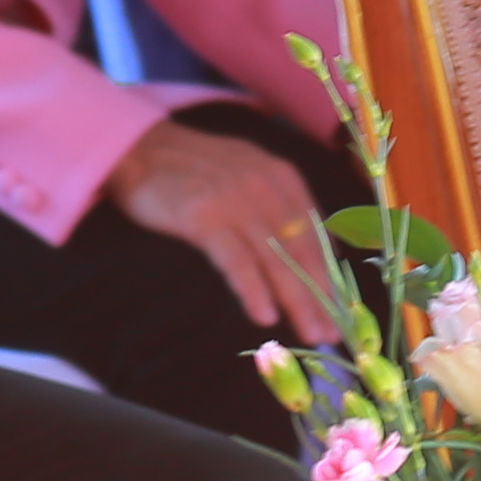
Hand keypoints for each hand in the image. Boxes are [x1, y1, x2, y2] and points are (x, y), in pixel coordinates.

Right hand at [108, 120, 341, 345]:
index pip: (317, 234)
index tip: (341, 309)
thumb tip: (316, 245)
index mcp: (284, 178)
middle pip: (302, 251)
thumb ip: (281, 203)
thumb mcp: (249, 173)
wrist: (139, 147)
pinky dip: (253, 289)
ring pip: (276, 260)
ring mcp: (237, 202)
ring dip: (297, 301)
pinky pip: (237, 260)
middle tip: (331, 333)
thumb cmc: (194, 167)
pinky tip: (264, 315)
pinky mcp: (206, 218)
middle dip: (321, 296)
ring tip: (310, 333)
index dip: (330, 275)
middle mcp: (267, 188)